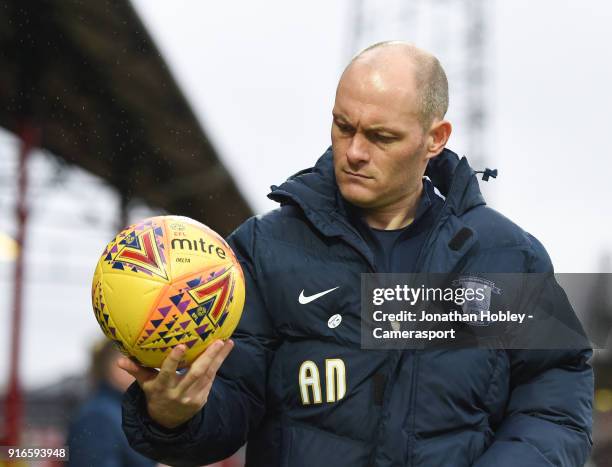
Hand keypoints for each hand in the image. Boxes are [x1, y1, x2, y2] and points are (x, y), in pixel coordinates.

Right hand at [118, 339, 234, 428]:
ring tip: (227, 341)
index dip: (174, 360)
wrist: (168, 421)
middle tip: (217, 341)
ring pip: (208, 375)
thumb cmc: (155, 394)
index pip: (167, 373)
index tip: (181, 346)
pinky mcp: (202, 399)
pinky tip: (226, 349)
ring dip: (219, 358)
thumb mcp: (144, 384)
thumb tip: (119, 360)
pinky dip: (219, 363)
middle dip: (207, 357)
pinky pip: (212, 378)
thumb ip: (135, 370)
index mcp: (162, 388)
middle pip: (195, 374)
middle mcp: (178, 393)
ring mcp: (192, 397)